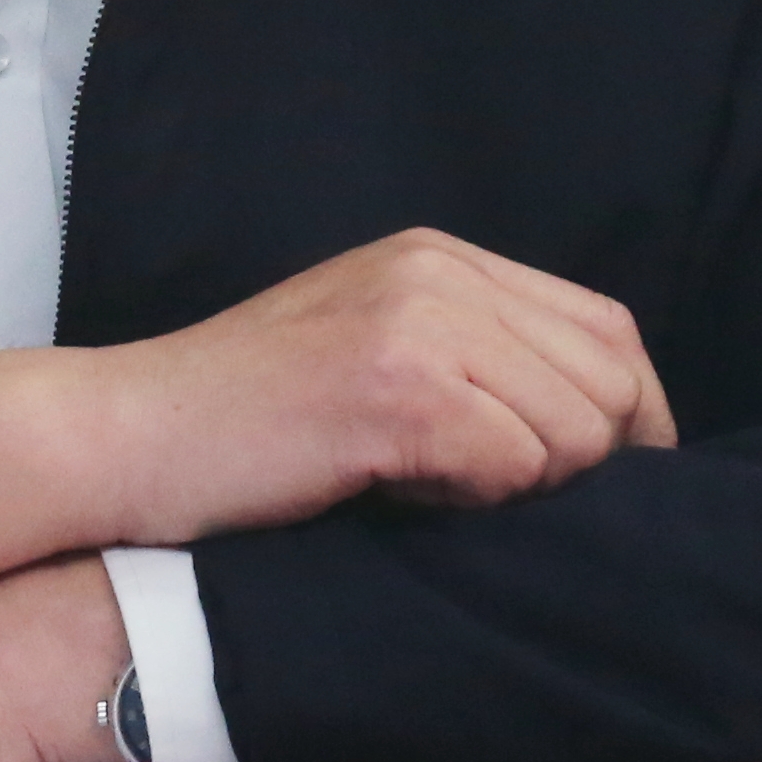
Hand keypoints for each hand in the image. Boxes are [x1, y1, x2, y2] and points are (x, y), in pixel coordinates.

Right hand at [0, 228, 673, 606]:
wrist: (129, 437)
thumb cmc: (245, 426)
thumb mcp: (369, 352)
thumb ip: (468, 358)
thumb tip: (599, 429)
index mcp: (438, 258)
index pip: (607, 328)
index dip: (633, 416)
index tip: (613, 483)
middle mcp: (437, 271)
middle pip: (609, 378)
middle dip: (589, 462)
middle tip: (506, 504)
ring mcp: (417, 323)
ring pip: (575, 429)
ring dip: (527, 486)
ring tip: (434, 492)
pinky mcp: (396, 388)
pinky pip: (515, 462)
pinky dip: (480, 500)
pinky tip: (405, 495)